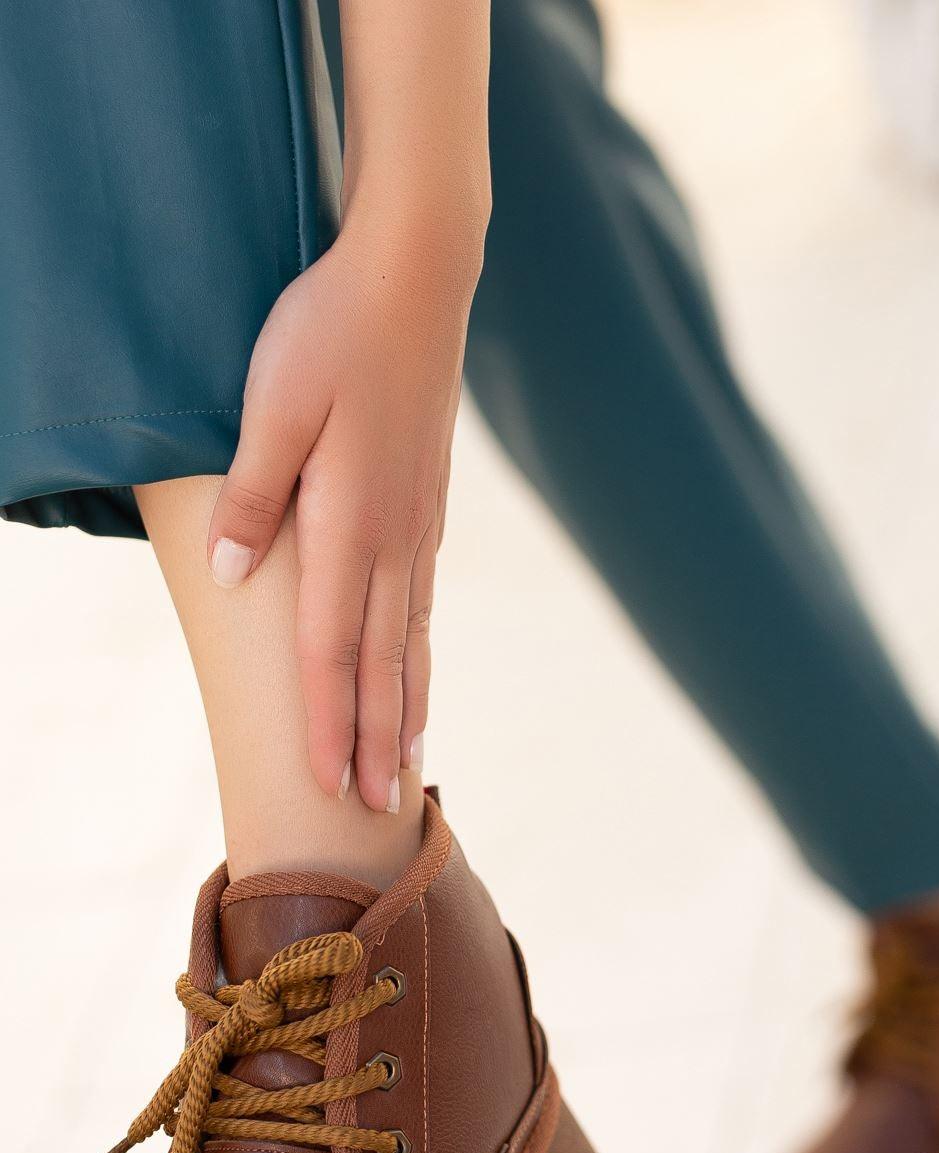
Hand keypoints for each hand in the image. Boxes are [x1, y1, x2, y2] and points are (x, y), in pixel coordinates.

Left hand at [206, 228, 474, 809]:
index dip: (326, 721)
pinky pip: (424, 604)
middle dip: (375, 741)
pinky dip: (421, 656)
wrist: (417, 275)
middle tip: (381, 812)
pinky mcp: (429, 507)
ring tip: (408, 767)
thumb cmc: (331, 329)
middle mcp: (393, 539)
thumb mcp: (271, 401)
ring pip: (412, 639)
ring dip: (407, 709)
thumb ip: (252, 492)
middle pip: (381, 662)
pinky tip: (420, 675)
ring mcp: (419, 527)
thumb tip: (230, 577)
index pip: (331, 646)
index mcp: (348, 521)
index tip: (328, 786)